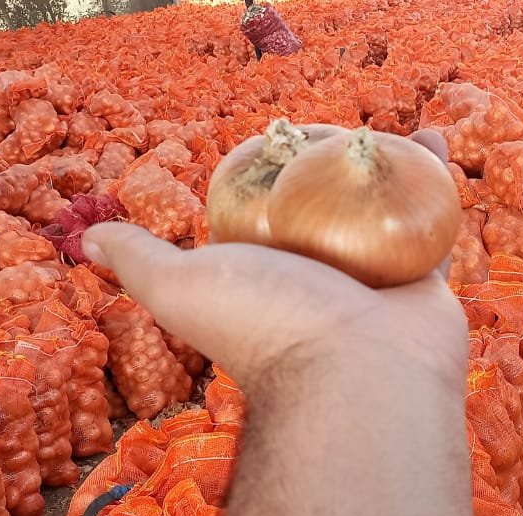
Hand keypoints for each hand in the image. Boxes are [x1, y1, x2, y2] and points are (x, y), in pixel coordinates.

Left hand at [81, 130, 465, 390]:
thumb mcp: (180, 286)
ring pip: (381, 213)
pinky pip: (434, 222)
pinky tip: (433, 139)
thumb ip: (139, 262)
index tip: (280, 138)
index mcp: (266, 278)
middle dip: (331, 172)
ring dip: (385, 170)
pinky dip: (435, 180)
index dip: (269, 175)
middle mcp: (319, 282)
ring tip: (389, 132)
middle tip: (338, 132)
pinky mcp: (423, 281)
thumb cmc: (266, 325)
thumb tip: (87, 239)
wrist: (355, 376)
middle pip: (326, 211)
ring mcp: (374, 282)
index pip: (264, 215)